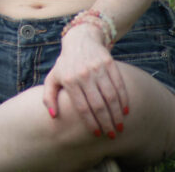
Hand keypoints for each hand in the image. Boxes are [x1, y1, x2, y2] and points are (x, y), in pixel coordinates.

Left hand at [42, 24, 127, 139]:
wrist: (81, 39)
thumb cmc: (66, 64)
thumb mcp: (52, 77)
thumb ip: (48, 97)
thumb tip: (53, 115)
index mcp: (69, 80)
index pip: (82, 107)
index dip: (91, 122)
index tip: (97, 134)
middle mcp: (83, 74)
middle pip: (98, 104)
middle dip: (106, 122)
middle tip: (112, 134)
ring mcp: (97, 68)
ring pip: (111, 96)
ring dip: (117, 114)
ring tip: (120, 126)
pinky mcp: (109, 63)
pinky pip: (119, 85)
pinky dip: (124, 99)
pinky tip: (125, 111)